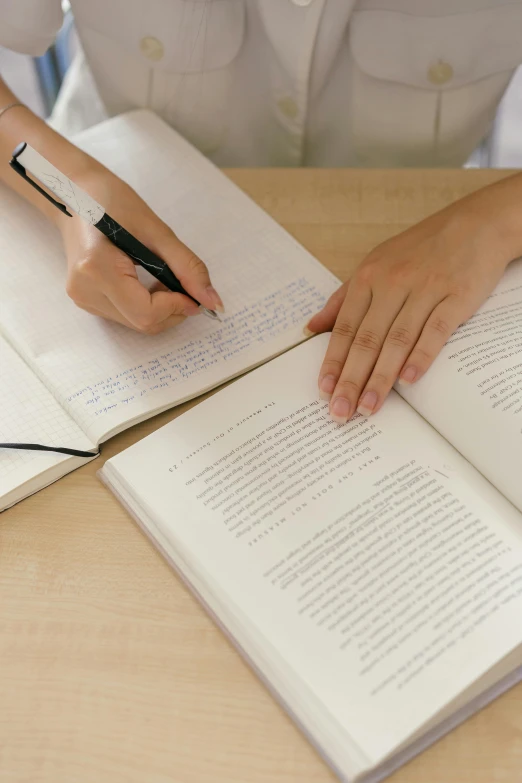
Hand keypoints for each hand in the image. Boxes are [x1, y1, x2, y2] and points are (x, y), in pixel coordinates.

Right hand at [58, 167, 222, 332]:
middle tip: (182, 284)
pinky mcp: (86, 300)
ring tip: (161, 277)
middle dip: (172, 310)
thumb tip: (212, 301)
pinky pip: (127, 316)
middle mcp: (85, 290)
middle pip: (143, 323)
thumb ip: (188, 268)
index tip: (193, 293)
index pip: (146, 313)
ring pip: (137, 323)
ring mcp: (83, 298)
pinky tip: (147, 283)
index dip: (176, 307)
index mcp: (97, 269)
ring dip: (161, 309)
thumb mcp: (157, 231)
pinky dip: (147, 306)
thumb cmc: (111, 202)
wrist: (73, 194)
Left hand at [306, 199, 512, 422]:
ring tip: (368, 407)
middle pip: (367, 339)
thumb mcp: (375, 264)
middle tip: (340, 412)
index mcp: (369, 278)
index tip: (323, 391)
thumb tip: (311, 328)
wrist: (476, 224)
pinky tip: (408, 380)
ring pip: (397, 340)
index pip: (345, 328)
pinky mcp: (457, 296)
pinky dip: (422, 355)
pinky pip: (436, 330)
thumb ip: (343, 298)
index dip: (333, 362)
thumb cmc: (420, 249)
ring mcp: (425, 290)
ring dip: (381, 377)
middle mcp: (393, 283)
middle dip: (351, 379)